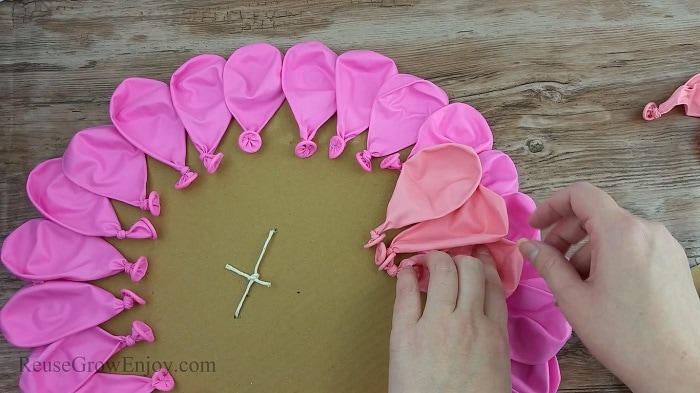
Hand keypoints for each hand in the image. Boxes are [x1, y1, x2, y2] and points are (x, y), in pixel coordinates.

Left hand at [388, 251, 510, 392]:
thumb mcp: (496, 372)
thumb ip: (493, 342)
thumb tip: (484, 322)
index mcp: (495, 335)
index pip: (493, 285)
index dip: (486, 264)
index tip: (480, 255)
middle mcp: (470, 322)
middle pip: (470, 270)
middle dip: (462, 258)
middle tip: (452, 257)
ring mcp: (437, 324)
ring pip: (443, 270)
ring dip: (436, 258)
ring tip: (430, 260)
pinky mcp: (405, 333)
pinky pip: (406, 293)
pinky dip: (406, 274)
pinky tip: (406, 270)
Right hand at [518, 182, 699, 392]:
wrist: (679, 369)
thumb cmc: (625, 336)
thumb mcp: (574, 298)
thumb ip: (547, 264)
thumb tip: (528, 246)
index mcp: (621, 232)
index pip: (581, 195)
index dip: (551, 205)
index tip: (536, 225)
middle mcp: (647, 230)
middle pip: (597, 214)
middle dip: (566, 233)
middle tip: (548, 260)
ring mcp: (664, 246)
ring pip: (615, 233)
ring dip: (587, 249)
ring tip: (575, 285)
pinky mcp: (673, 262)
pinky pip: (633, 247)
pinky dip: (610, 257)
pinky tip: (601, 289)